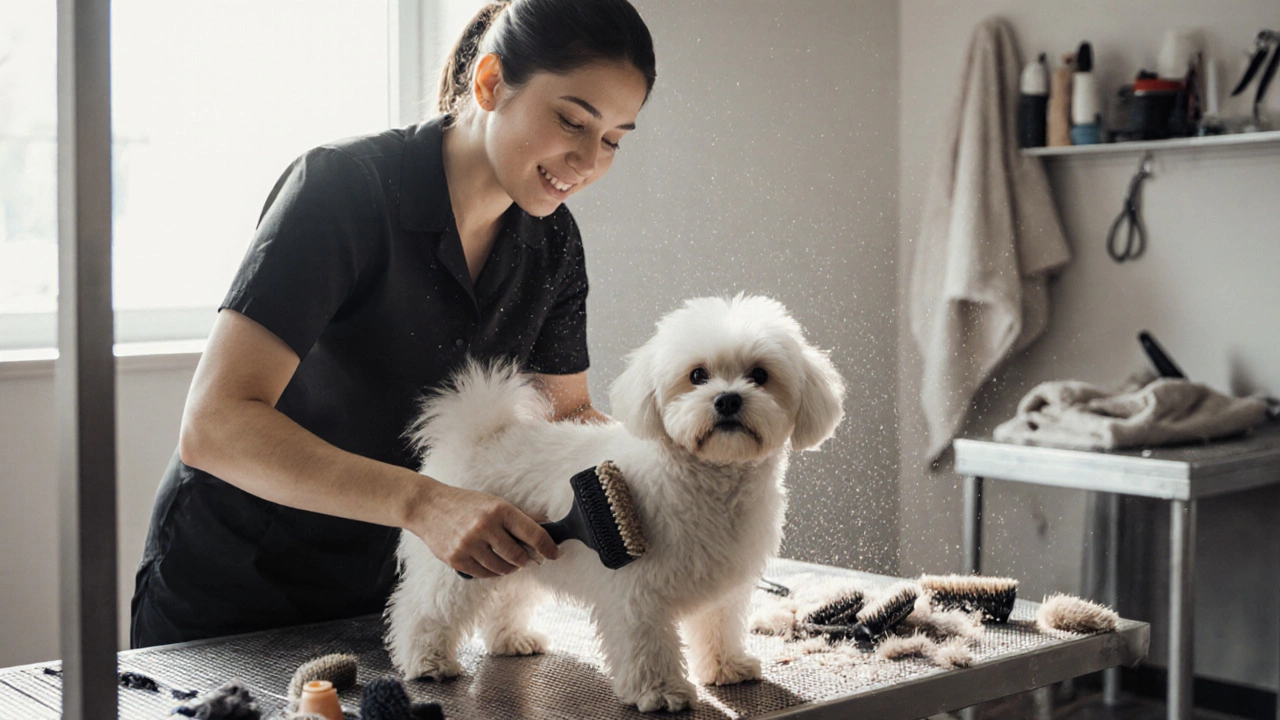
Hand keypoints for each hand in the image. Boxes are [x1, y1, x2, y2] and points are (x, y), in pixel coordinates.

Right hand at [410, 482, 559, 578]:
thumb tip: (547, 523)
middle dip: (527, 560)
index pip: (533, 533)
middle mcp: (485, 527)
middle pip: (518, 556)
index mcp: (499, 510)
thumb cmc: (465, 504)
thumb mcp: (494, 502)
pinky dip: (492, 572)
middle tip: (529, 559)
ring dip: (510, 568)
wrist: (428, 507)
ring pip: (501, 568)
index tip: (554, 553)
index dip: (548, 546)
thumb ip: (521, 516)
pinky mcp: (456, 558)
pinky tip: (492, 564)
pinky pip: (483, 574)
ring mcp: (469, 544)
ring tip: (510, 562)